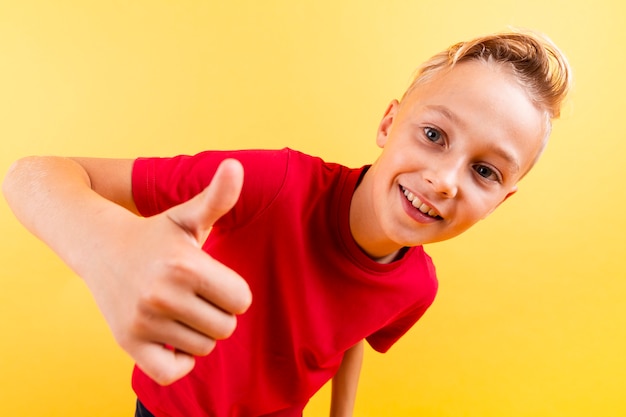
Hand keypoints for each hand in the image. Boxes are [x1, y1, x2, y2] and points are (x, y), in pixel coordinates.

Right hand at [86, 159, 251, 384]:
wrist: (98, 244)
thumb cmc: (155, 234)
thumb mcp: (187, 215)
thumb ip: (218, 197)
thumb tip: (236, 165)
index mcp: (186, 265)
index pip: (242, 301)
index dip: (233, 290)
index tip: (214, 280)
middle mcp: (162, 295)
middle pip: (226, 328)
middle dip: (218, 312)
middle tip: (196, 295)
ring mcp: (142, 321)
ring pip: (203, 348)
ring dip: (198, 332)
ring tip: (179, 308)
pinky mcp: (127, 343)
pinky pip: (171, 372)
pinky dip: (177, 360)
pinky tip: (170, 336)